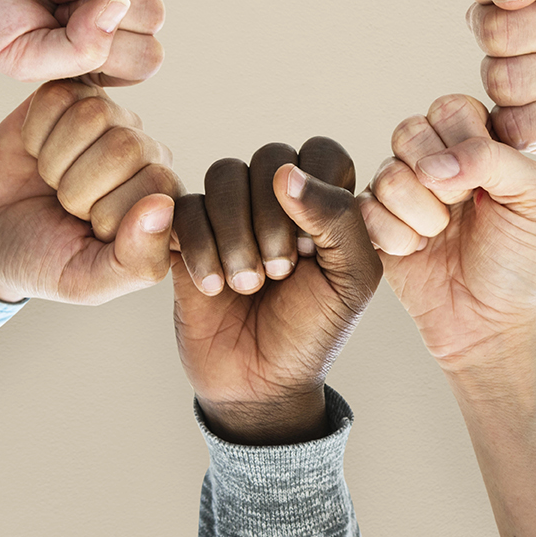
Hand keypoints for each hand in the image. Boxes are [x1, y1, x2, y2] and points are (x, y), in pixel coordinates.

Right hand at [0, 0, 163, 83]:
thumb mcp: (24, 59)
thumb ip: (82, 51)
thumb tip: (122, 5)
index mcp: (96, 53)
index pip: (146, 59)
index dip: (113, 50)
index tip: (61, 38)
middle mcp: (105, 12)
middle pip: (151, 15)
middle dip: (97, 11)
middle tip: (51, 3)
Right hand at [0, 80, 180, 303]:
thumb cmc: (41, 259)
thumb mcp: (88, 281)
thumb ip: (136, 260)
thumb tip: (163, 206)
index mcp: (164, 196)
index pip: (156, 184)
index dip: (106, 214)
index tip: (87, 231)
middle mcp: (144, 151)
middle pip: (123, 146)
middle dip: (76, 187)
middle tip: (63, 204)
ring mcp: (108, 118)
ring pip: (92, 115)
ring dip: (54, 159)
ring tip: (51, 179)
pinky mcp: (69, 95)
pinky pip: (58, 96)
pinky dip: (35, 131)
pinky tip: (36, 150)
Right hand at [172, 139, 381, 443]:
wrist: (260, 385)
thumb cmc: (314, 329)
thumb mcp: (352, 280)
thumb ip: (338, 218)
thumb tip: (286, 173)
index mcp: (324, 200)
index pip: (320, 151)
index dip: (316, 190)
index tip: (313, 247)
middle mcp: (276, 197)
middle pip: (269, 158)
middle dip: (273, 218)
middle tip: (278, 273)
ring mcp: (230, 213)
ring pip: (224, 174)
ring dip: (235, 233)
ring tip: (246, 284)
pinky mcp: (187, 233)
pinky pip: (183, 208)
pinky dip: (199, 248)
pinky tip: (213, 287)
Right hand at [360, 94, 535, 369]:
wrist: (489, 323)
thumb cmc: (518, 259)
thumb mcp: (532, 198)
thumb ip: (493, 158)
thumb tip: (432, 164)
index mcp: (471, 139)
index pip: (449, 108)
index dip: (464, 145)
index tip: (487, 185)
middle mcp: (431, 157)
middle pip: (408, 132)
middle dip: (440, 182)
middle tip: (462, 210)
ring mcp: (398, 188)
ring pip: (387, 174)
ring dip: (422, 216)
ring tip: (440, 236)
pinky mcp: (371, 221)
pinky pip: (364, 211)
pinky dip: (397, 239)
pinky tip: (417, 252)